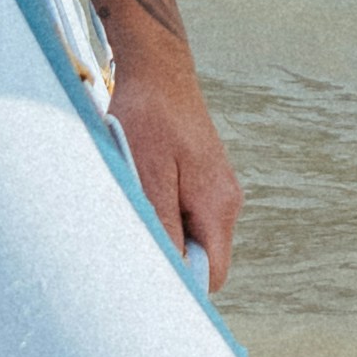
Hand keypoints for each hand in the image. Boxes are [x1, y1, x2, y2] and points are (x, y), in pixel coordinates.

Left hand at [114, 40, 244, 296]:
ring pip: (191, 235)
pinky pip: (185, 213)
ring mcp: (216, 189)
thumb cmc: (149, 116)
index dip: (182, 287)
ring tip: (134, 206)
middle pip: (202, 257)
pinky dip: (162, 212)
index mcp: (218, 206)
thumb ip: (163, 227)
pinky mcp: (202, 178)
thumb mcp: (148, 175)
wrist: (157, 68)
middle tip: (131, 242)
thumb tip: (168, 275)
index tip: (147, 283)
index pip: (212, 274)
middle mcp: (225, 201)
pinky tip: (140, 191)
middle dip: (168, 256)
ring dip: (162, 231)